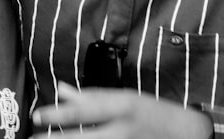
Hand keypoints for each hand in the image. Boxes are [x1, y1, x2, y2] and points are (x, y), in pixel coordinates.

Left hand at [32, 81, 212, 137]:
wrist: (186, 134)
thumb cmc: (151, 112)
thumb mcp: (124, 98)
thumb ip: (92, 97)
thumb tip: (62, 90)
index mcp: (122, 106)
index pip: (86, 110)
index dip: (59, 114)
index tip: (37, 116)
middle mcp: (124, 129)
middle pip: (85, 137)